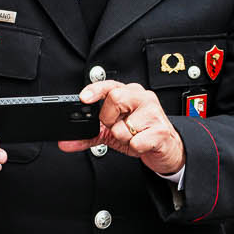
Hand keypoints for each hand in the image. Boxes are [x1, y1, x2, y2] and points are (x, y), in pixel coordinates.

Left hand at [63, 79, 184, 176]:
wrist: (167, 148)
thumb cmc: (141, 134)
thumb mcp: (112, 133)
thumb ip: (89, 136)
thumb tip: (66, 142)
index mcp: (130, 93)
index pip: (110, 86)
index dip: (95, 90)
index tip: (84, 97)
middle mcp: (142, 98)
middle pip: (115, 99)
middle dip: (109, 119)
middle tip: (117, 126)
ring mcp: (153, 113)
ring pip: (123, 126)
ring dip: (123, 138)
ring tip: (132, 137)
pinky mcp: (160, 131)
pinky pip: (135, 142)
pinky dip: (134, 148)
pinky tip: (141, 144)